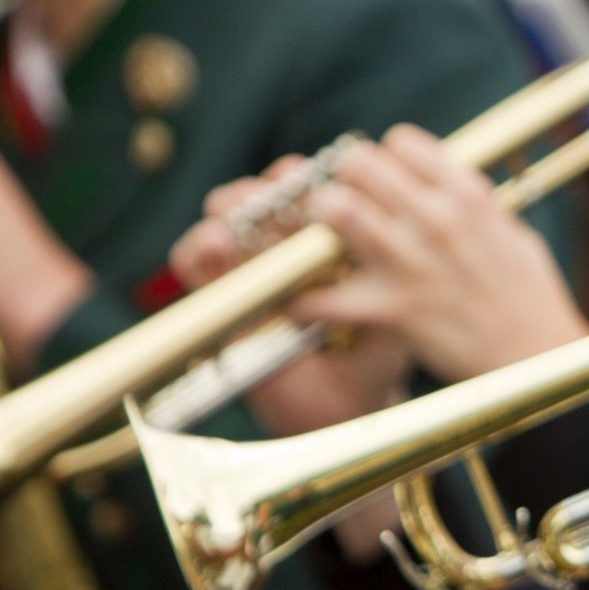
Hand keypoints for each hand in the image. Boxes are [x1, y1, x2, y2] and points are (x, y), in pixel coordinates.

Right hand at [173, 162, 414, 437]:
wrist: (343, 410)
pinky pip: (196, 265)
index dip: (314, 180)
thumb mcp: (393, 319)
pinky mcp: (218, 300)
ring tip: (247, 209)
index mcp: (327, 243)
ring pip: (228, 220)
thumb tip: (383, 239)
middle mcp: (285, 249)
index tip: (321, 178)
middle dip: (274, 186)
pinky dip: (198, 249)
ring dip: (233, 206)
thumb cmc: (374, 359)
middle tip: (284, 186)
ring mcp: (249, 271)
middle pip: (269, 198)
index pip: (314, 193)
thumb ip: (387, 286)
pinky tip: (214, 242)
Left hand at [294, 125, 588, 380]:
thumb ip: (475, 206)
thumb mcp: (513, 232)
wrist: (538, 356)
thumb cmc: (531, 298)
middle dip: (345, 179)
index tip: (385, 180)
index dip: (386, 159)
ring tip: (324, 237)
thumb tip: (446, 189)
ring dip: (321, 219)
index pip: (399, 142)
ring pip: (334, 208)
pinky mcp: (391, 308)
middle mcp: (436, 218)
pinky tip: (304, 301)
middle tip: (344, 201)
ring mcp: (410, 261)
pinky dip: (305, 300)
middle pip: (357, 164)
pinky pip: (325, 296)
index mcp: (467, 194)